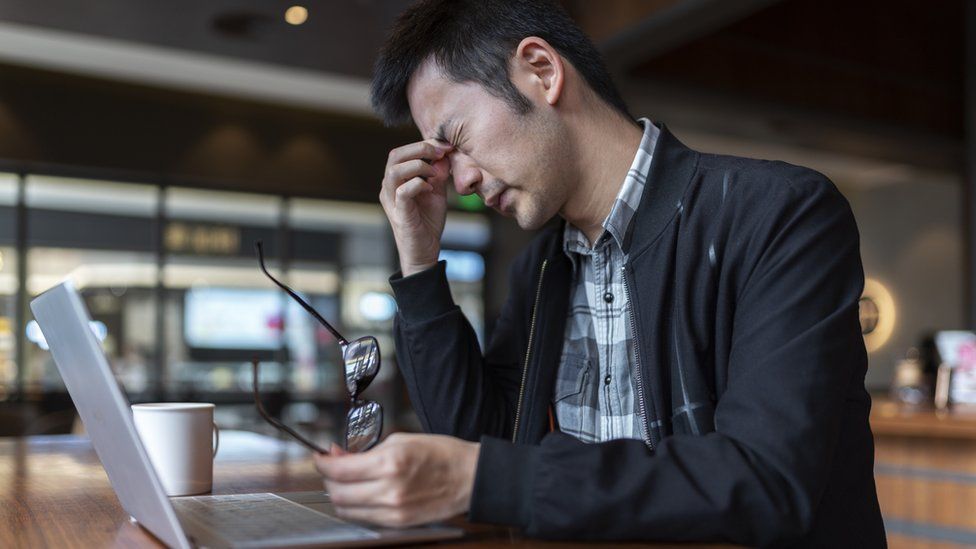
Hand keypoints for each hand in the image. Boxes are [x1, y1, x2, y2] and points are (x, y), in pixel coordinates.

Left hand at [314, 433, 478, 527]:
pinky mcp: (398, 522)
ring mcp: (393, 510)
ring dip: (339, 494)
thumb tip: (340, 456)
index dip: (322, 463)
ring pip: (346, 509)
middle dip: (328, 479)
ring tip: (345, 481)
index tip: (320, 457)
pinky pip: (364, 518)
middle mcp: (389, 489)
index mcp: (390, 462)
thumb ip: (367, 449)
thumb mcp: (401, 440)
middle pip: (337, 493)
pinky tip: (361, 493)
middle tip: (331, 467)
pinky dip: (355, 506)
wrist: (469, 477)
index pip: (339, 470)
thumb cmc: (441, 454)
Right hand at [378, 140, 453, 276]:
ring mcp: (391, 200)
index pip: (403, 152)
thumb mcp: (437, 192)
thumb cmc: (428, 221)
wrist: (425, 250)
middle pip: (395, 155)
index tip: (446, 147)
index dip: (424, 144)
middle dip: (420, 148)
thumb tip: (444, 154)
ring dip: (418, 165)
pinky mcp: (399, 213)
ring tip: (434, 173)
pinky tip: (430, 188)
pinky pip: (403, 192)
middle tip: (440, 152)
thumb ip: (439, 174)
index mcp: (396, 180)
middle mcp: (389, 187)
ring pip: (394, 171)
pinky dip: (418, 184)